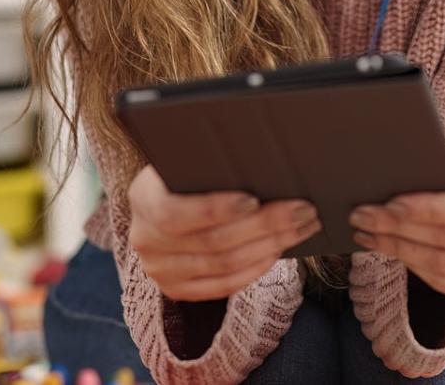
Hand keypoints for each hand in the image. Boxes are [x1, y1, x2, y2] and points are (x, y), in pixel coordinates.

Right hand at [127, 164, 321, 301]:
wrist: (159, 200)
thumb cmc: (180, 171)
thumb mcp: (182, 158)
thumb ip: (207, 161)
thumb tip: (257, 155)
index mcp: (142, 198)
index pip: (174, 213)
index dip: (215, 209)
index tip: (254, 200)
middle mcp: (145, 240)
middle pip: (212, 241)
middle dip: (264, 225)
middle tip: (302, 210)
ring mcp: (160, 270)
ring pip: (223, 265)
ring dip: (269, 246)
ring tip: (300, 228)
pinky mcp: (177, 290)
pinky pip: (222, 286)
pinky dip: (254, 269)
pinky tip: (277, 250)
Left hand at [348, 134, 444, 298]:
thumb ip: (435, 153)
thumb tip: (396, 154)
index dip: (427, 209)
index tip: (390, 204)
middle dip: (398, 229)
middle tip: (361, 218)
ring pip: (444, 265)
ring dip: (398, 250)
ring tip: (367, 234)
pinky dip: (413, 269)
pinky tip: (389, 250)